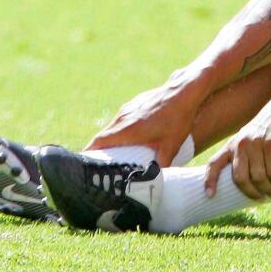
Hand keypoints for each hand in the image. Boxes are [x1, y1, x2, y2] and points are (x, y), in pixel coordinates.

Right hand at [85, 76, 205, 165]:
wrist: (186, 89)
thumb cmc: (178, 118)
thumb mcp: (171, 146)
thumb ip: (161, 164)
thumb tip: (156, 181)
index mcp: (126, 130)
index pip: (97, 143)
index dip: (88, 156)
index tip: (84, 167)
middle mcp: (123, 118)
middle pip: (103, 137)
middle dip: (100, 152)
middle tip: (101, 167)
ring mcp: (129, 108)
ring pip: (113, 127)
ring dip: (112, 140)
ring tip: (116, 155)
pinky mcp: (136, 103)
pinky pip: (123, 119)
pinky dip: (122, 130)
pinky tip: (133, 138)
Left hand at [203, 83, 270, 199]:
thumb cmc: (269, 125)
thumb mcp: (250, 136)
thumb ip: (244, 153)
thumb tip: (245, 180)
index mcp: (232, 144)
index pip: (214, 164)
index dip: (209, 181)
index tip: (209, 196)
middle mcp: (241, 144)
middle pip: (239, 178)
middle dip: (250, 193)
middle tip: (260, 198)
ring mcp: (256, 143)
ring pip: (258, 178)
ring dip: (267, 190)